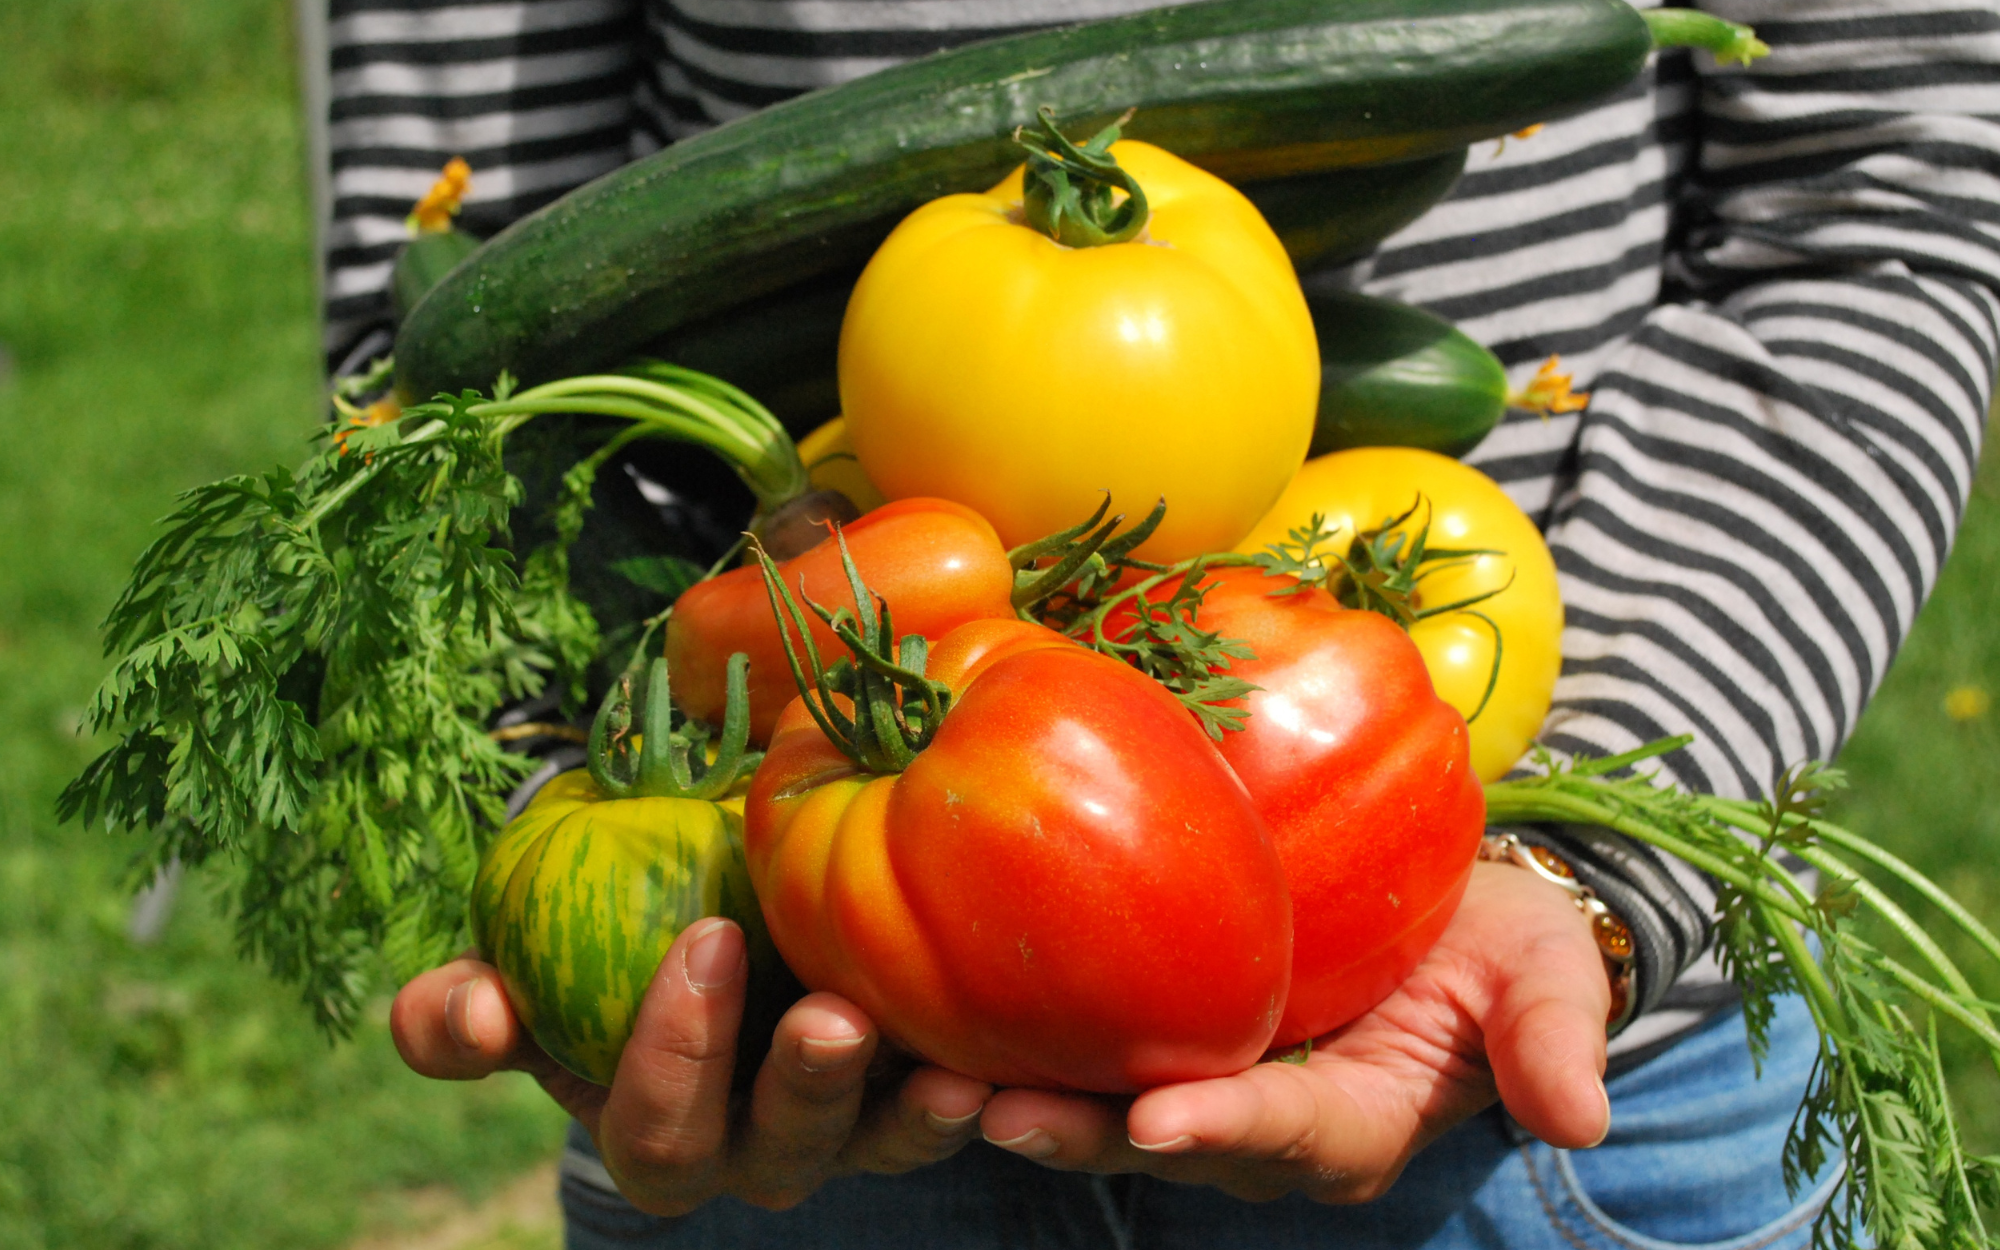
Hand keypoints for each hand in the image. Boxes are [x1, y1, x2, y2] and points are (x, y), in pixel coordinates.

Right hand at [390, 918, 992, 1213]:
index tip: (704, 938)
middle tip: (828, 1016)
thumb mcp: (528, 972)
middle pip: (774, 1151)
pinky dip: (978, 1089)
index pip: (652, 1129)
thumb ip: (470, 1008)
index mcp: (656, 1128)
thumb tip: (467, 1012)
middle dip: (800, 1088)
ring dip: (906, 1110)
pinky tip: (1001, 1054)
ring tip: (945, 1067)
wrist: (714, 923)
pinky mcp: (920, 1096)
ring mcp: (846, 1131)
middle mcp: (753, 1149)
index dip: (671, 1053)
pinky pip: (952, 1109)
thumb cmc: (605, 947)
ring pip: (876, 1143)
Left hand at [976, 861, 1611, 1201]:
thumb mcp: (1543, 974)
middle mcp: (1262, 1125)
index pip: (1289, 1134)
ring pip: (1103, 1107)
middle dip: (1085, 1134)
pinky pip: (1085, 1046)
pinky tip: (940, 1007)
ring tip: (936, 1080)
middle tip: (996, 1113)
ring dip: (1025, 1098)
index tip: (1162, 1120)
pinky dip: (1019, 1036)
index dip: (1228, 1130)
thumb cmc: (1498, 940)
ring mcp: (1203, 1082)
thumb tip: (1582, 1117)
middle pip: (1165, 1141)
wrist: (1446, 906)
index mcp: (1355, 1121)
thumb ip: (1552, 1038)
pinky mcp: (1156, 1032)